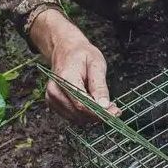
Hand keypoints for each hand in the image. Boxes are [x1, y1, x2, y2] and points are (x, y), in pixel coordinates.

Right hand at [28, 7, 120, 123]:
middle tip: (115, 110)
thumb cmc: (82, 55)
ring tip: (107, 106)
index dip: (99, 112)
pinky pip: (72, 116)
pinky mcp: (54, 104)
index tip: (114, 113)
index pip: (81, 104)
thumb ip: (99, 86)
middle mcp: (55, 91)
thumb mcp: (96, 64)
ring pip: (76, 117)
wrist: (65, 50)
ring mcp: (52, 98)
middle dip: (99, 115)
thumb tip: (104, 106)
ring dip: (93, 116)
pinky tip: (96, 106)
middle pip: (79, 113)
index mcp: (65, 79)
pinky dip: (86, 115)